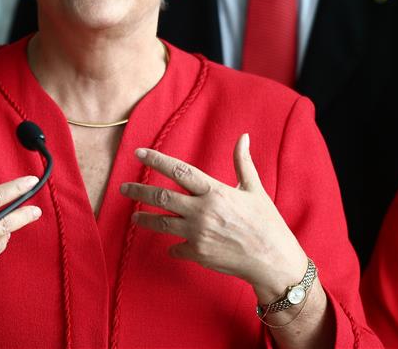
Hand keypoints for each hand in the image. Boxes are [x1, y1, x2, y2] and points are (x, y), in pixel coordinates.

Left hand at [119, 134, 306, 301]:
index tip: (139, 153)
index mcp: (215, 191)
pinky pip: (176, 248)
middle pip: (162, 196)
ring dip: (145, 218)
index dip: (157, 160)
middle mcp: (202, 211)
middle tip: (123, 188)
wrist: (273, 261)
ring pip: (162, 222)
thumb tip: (243, 137)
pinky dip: (172, 246)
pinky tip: (169, 246)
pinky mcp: (198, 253)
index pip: (179, 171)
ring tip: (134, 216)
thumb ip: (243, 163)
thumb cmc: (267, 223)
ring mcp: (198, 233)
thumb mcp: (254, 189)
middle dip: (139, 191)